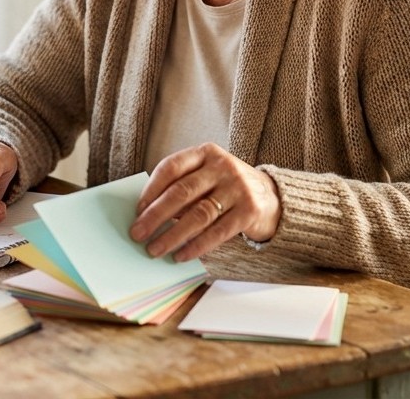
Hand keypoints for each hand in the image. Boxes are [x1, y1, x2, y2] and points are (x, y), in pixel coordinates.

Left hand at [130, 142, 279, 261]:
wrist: (272, 197)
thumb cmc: (226, 188)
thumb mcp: (207, 177)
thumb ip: (182, 188)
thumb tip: (147, 214)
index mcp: (206, 153)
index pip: (171, 167)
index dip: (151, 189)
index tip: (136, 210)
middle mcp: (223, 167)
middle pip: (181, 192)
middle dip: (155, 216)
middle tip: (138, 234)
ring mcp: (238, 187)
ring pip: (198, 215)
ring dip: (172, 235)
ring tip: (156, 250)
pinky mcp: (250, 210)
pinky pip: (217, 232)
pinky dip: (196, 246)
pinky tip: (181, 255)